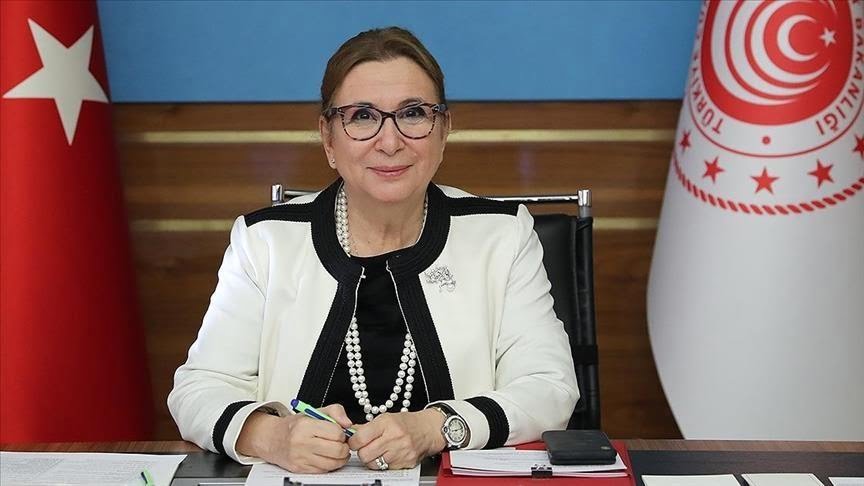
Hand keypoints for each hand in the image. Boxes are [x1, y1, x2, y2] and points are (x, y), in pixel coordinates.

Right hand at [236, 404, 353, 472]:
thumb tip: (348, 424)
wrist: (273, 439)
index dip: (342, 433)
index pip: (336, 433)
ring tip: (337, 451)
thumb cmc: (295, 426)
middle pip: (337, 450)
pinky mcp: (300, 469)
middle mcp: (302, 443)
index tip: (340, 432)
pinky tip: (328, 457)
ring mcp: (301, 458)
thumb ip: (335, 411)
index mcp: (306, 426)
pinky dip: (330, 465)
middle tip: (342, 443)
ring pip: (333, 463)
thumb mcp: (314, 411)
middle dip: (344, 447)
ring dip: (340, 458)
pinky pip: (324, 470)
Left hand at [348, 409, 446, 469]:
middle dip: (362, 452)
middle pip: (364, 454)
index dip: (354, 442)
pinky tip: (389, 455)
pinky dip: (384, 464)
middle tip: (366, 448)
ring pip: (373, 464)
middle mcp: (394, 437)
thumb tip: (350, 434)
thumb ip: (367, 427)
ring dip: (373, 460)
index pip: (360, 438)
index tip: (355, 442)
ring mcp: (400, 451)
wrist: (429, 429)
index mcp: (386, 423)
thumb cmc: (407, 423)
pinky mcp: (406, 462)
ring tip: (378, 452)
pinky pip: (386, 468)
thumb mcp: (386, 418)